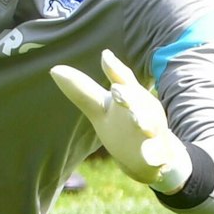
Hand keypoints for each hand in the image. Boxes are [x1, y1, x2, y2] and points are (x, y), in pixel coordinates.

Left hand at [50, 50, 190, 191]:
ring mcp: (152, 131)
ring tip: (138, 123)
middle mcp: (142, 110)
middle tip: (116, 90)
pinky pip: (159, 154)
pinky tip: (152, 157)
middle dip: (127, 96)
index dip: (114, 68)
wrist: (153, 157)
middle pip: (136, 100)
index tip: (105, 56)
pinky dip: (157, 155)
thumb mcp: (103, 107)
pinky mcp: (158, 153)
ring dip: (144, 122)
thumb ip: (83, 90)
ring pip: (150, 125)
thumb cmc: (124, 124)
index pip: (121, 79)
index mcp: (128, 96)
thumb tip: (54, 69)